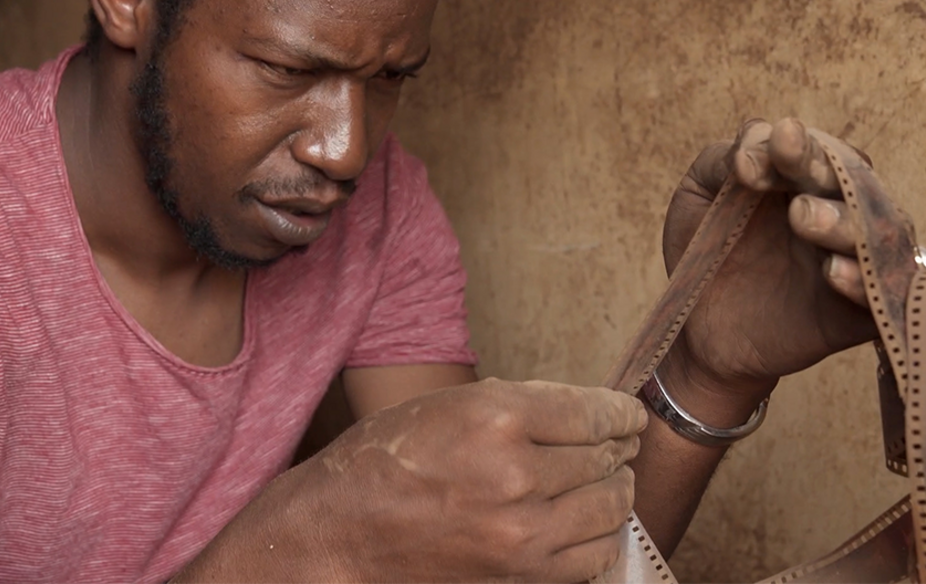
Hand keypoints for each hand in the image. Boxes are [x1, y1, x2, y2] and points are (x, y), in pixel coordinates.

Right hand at [199, 379, 646, 582]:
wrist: (341, 531)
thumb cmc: (384, 461)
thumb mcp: (448, 405)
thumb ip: (519, 404)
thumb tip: (581, 414)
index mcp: (497, 417)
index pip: (593, 411)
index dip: (621, 412)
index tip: (629, 415)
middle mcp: (516, 473)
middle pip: (605, 457)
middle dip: (617, 448)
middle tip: (619, 445)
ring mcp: (523, 531)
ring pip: (609, 506)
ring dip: (616, 489)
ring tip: (609, 481)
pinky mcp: (522, 574)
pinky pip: (595, 555)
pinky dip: (601, 534)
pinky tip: (588, 520)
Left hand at [664, 118, 880, 402]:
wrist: (696, 330)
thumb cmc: (703, 255)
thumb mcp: (697, 197)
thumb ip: (722, 159)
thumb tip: (758, 138)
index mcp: (802, 180)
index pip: (816, 149)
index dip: (791, 148)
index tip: (744, 167)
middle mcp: (839, 212)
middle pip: (853, 182)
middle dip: (822, 173)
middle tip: (788, 186)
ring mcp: (854, 259)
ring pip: (877, 230)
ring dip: (843, 221)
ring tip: (802, 218)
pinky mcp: (859, 311)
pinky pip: (882, 293)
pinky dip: (863, 281)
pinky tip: (832, 273)